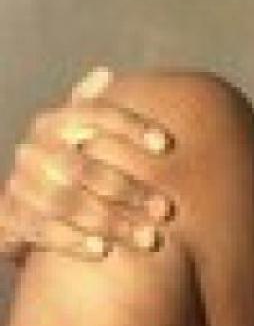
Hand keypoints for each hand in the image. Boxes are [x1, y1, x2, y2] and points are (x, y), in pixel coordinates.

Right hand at [0, 66, 175, 261]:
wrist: (18, 206)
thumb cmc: (62, 167)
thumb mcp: (70, 135)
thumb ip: (87, 108)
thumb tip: (104, 74)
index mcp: (53, 124)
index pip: (92, 115)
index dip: (130, 127)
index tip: (166, 145)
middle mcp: (34, 151)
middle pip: (84, 167)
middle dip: (129, 189)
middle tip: (166, 209)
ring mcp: (22, 185)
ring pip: (68, 203)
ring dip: (112, 221)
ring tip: (150, 238)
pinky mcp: (13, 219)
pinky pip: (45, 231)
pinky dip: (76, 241)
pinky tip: (105, 251)